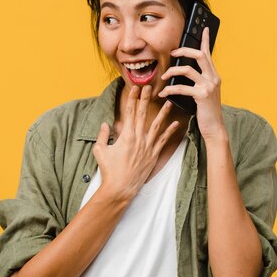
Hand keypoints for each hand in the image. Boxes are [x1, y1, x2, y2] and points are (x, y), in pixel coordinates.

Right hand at [93, 85, 178, 201]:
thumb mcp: (100, 150)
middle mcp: (138, 139)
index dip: (133, 99)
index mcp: (126, 136)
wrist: (120, 188)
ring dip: (163, 113)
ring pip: (157, 126)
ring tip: (169, 102)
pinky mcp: (153, 155)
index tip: (135, 89)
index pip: (130, 112)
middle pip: (143, 114)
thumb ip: (102, 135)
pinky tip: (176, 124)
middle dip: (146, 99)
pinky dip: (170, 132)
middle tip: (150, 88)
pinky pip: (163, 141)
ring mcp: (147, 147)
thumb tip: (105, 124)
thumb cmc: (109, 170)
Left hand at [158, 27, 225, 140]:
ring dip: (172, 71)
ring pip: (187, 70)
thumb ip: (199, 81)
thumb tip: (185, 72)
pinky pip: (181, 88)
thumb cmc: (207, 111)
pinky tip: (163, 94)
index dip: (205, 40)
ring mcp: (209, 86)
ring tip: (164, 76)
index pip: (209, 54)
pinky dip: (170, 90)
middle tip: (172, 53)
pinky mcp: (202, 95)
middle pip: (199, 55)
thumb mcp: (205, 93)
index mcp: (214, 76)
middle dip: (184, 51)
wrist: (214, 128)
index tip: (202, 28)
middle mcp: (213, 78)